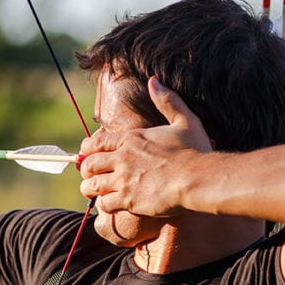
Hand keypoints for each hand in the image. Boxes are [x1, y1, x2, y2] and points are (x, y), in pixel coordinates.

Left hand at [79, 77, 210, 218]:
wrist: (199, 179)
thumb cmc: (195, 151)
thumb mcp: (184, 120)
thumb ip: (167, 101)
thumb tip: (153, 80)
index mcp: (131, 139)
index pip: (96, 143)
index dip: (87, 150)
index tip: (86, 155)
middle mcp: (122, 158)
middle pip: (89, 164)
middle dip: (86, 170)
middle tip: (89, 175)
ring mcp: (123, 180)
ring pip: (92, 185)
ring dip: (90, 189)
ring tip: (93, 192)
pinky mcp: (128, 199)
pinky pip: (104, 203)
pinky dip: (104, 204)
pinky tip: (110, 204)